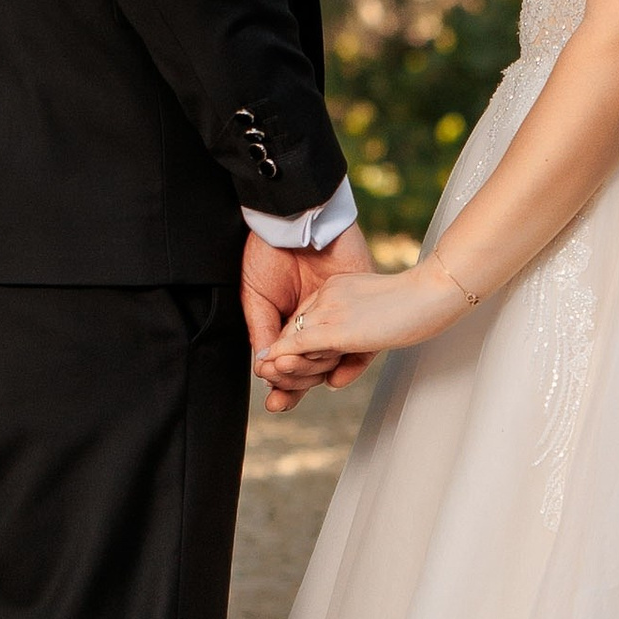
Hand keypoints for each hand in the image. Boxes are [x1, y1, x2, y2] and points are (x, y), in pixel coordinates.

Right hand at [245, 220, 381, 411]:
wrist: (296, 218)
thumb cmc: (268, 250)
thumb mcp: (255, 296)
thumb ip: (263, 332)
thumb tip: (265, 367)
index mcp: (290, 321)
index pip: (290, 360)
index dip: (282, 383)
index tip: (274, 401)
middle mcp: (317, 323)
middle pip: (312, 367)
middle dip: (296, 387)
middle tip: (281, 395)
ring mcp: (341, 318)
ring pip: (335, 362)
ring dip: (316, 377)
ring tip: (297, 378)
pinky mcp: (362, 308)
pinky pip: (363, 346)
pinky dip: (350, 366)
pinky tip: (333, 379)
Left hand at [256, 236, 472, 399]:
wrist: (434, 292)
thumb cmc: (422, 305)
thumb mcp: (381, 317)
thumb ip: (359, 338)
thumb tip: (338, 372)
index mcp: (338, 287)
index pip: (308, 316)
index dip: (297, 342)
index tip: (290, 361)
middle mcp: (328, 295)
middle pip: (295, 327)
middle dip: (284, 354)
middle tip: (272, 375)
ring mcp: (331, 310)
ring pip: (294, 339)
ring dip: (282, 362)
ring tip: (271, 377)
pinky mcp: (336, 328)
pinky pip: (300, 343)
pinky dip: (282, 355)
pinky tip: (270, 365)